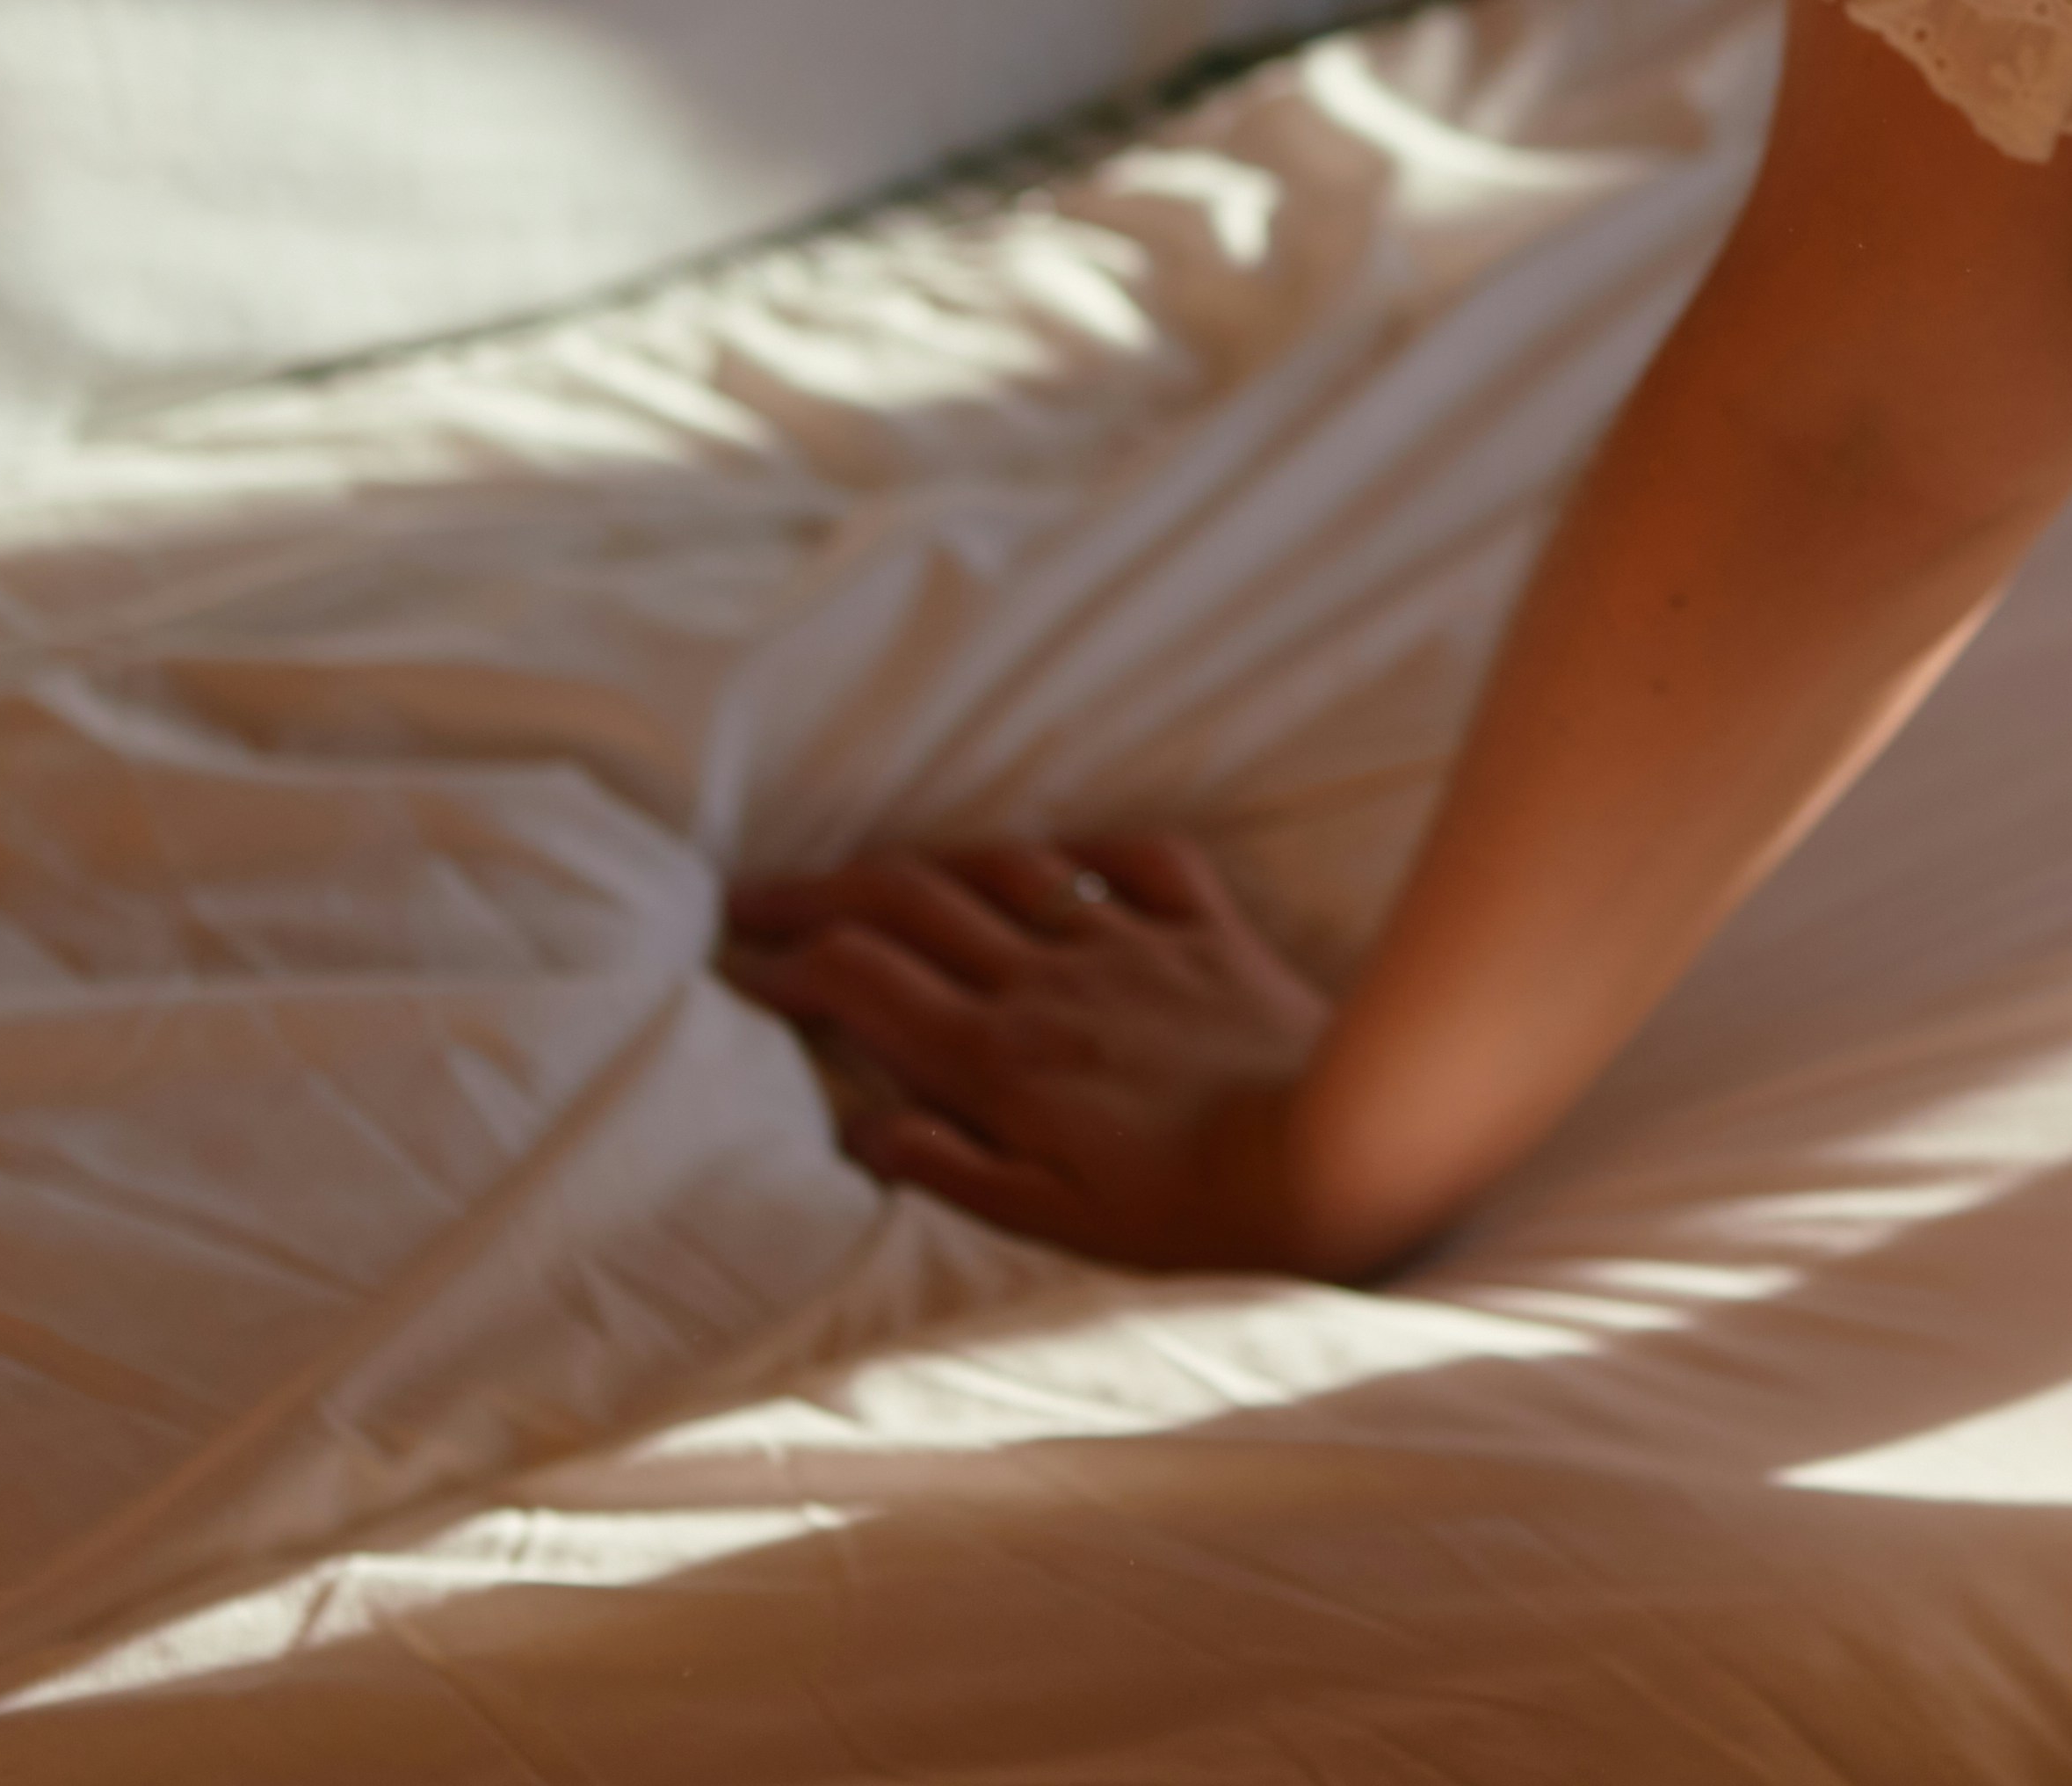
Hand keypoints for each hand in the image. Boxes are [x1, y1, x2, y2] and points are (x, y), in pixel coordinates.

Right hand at [717, 830, 1353, 1273]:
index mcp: (999, 1058)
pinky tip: (1061, 858)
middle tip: (756, 896)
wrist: (1334, 1150)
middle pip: (910, 901)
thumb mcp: (1053, 1222)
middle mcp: (1051, 981)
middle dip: (820, 892)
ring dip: (932, 861)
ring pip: (1007, 868)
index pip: (862, 982)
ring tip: (885, 872)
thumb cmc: (1192, 1213)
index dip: (788, 966)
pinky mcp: (1208, 930)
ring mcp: (1131, 944)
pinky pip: (1138, 860)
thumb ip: (950, 1168)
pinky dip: (1087, 850)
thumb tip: (859, 1127)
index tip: (737, 968)